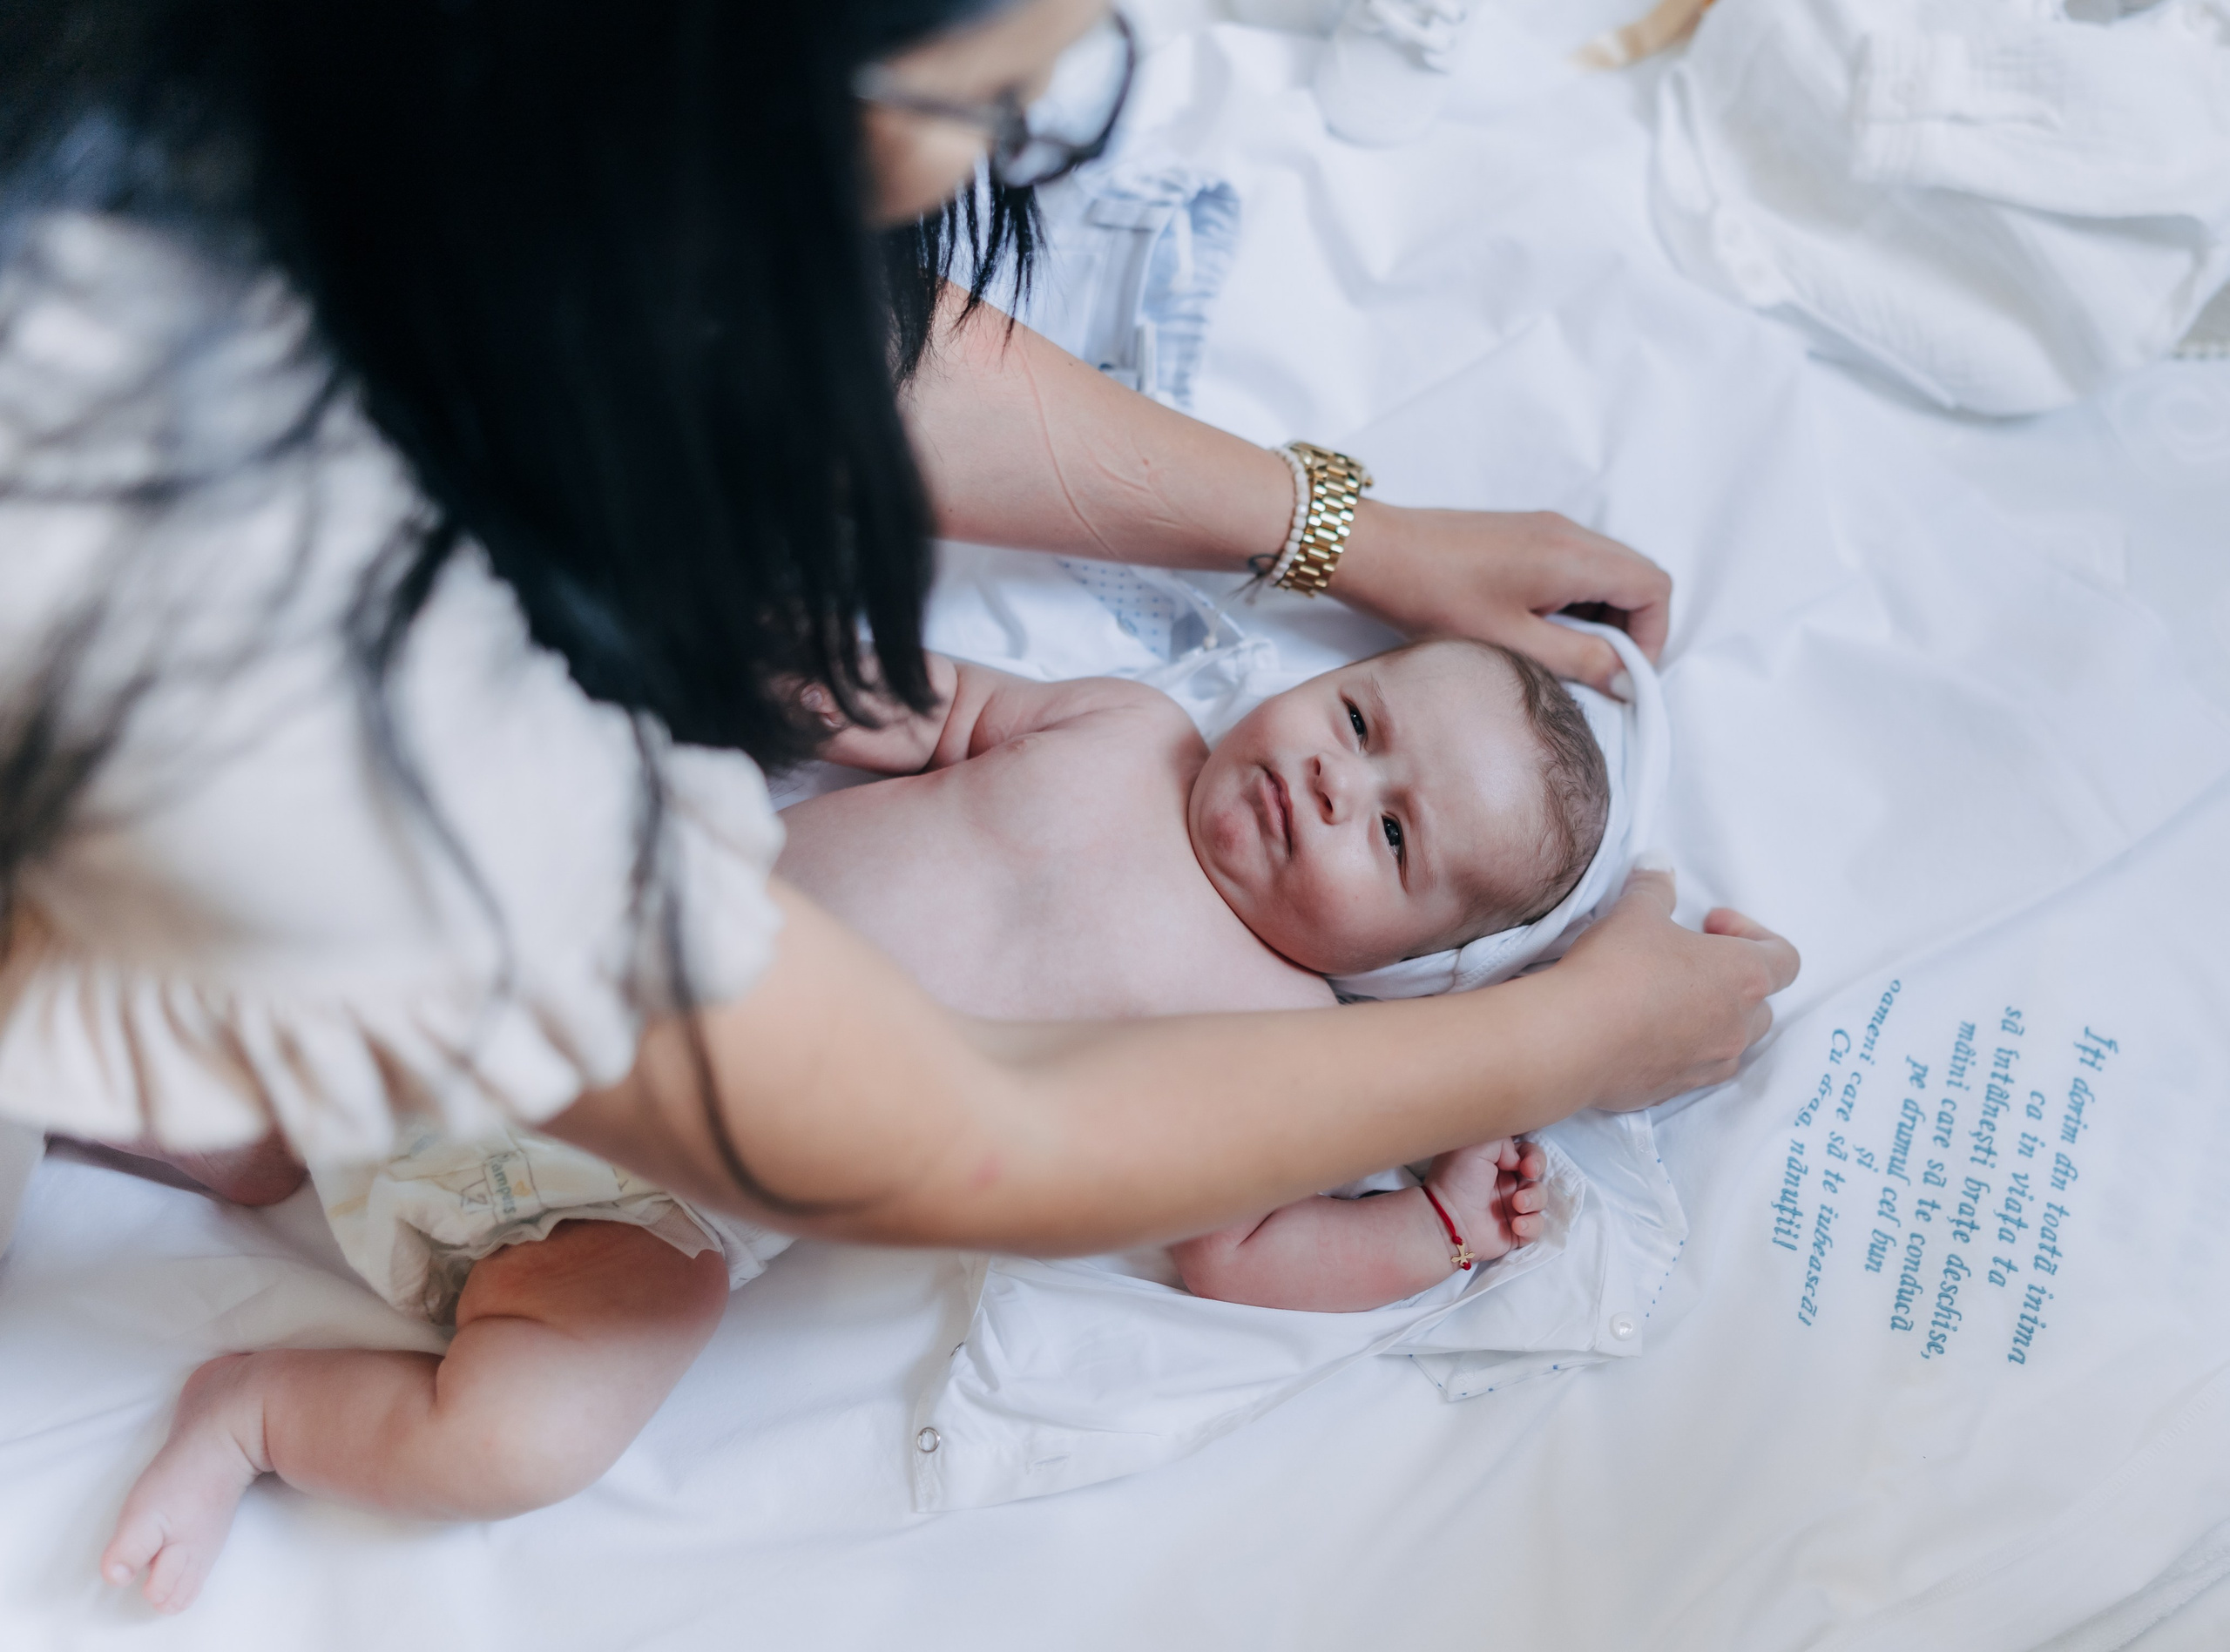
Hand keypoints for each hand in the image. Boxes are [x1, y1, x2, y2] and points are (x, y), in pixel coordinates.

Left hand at [1332, 503, 1671, 693]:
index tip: (1626, 674)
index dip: (1653, 636)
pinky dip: (1573, 600)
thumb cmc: (1433, 596)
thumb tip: (1628, 678)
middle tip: (1598, 670)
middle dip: (1629, 628)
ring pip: (1605, 572)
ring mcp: (1545, 529)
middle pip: (1635, 576)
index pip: (1654, 586)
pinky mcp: (1523, 535)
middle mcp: (1568, 533)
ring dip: (1599, 616)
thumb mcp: (1512, 643)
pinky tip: (1537, 631)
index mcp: (1574, 556)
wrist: (1375, 553)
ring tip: (1562, 655)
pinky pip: (1573, 565)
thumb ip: (1579, 661)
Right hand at [1555, 866, 1799, 1109]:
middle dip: (1732, 982)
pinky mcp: (1674, 1090)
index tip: (1709, 925)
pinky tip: (1641, 1032)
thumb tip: (1658, 864)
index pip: (1785, 958)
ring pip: (1732, 1042)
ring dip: (1711, 1020)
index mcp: (1744, 976)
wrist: (1574, 1038)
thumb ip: (1654, 887)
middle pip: (1762, 1004)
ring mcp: (1709, 1063)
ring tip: (1668, 1000)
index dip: (1754, 933)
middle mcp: (1738, 1026)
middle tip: (1688, 962)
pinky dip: (1681, 1050)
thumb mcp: (1635, 912)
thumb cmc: (1618, 968)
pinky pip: (1695, 1068)